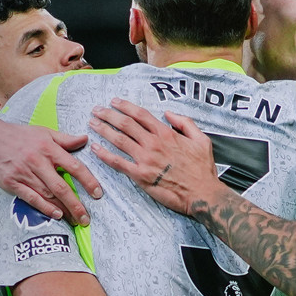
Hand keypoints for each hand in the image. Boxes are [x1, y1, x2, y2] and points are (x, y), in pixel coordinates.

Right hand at [0, 118, 101, 225]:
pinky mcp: (12, 183)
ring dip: (63, 209)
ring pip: (47, 195)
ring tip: (75, 220)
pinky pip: (31, 198)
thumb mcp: (44, 132)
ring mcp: (24, 173)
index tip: (98, 194)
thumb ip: (65, 139)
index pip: (74, 166)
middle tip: (86, 218)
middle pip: (61, 186)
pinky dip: (44, 207)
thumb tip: (85, 139)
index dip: (88, 181)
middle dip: (76, 204)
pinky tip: (56, 215)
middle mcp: (38, 162)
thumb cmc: (19, 135)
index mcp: (48, 148)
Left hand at [88, 98, 225, 215]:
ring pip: (119, 140)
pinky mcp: (140, 176)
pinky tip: (95, 149)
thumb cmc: (202, 169)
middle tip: (96, 110)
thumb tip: (168, 113)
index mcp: (166, 134)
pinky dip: (105, 155)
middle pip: (126, 124)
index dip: (125, 106)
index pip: (141, 115)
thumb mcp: (201, 139)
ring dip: (104, 129)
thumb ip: (185, 123)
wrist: (202, 194)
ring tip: (92, 123)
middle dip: (109, 115)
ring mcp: (145, 160)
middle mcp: (153, 144)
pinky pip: (118, 163)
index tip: (114, 102)